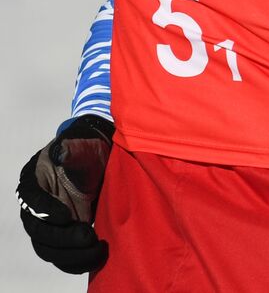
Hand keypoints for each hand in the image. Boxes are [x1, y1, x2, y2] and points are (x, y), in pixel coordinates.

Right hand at [16, 114, 114, 273]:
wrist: (99, 160)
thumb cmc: (87, 150)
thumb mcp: (81, 146)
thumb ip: (71, 150)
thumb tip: (60, 151)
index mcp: (34, 183)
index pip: (31, 200)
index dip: (44, 209)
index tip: (65, 215)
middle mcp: (36, 208)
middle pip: (39, 232)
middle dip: (62, 237)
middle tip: (88, 235)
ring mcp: (49, 225)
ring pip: (49, 249)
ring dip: (71, 255)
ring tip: (96, 249)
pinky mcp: (63, 237)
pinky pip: (63, 256)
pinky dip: (76, 261)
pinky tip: (95, 258)